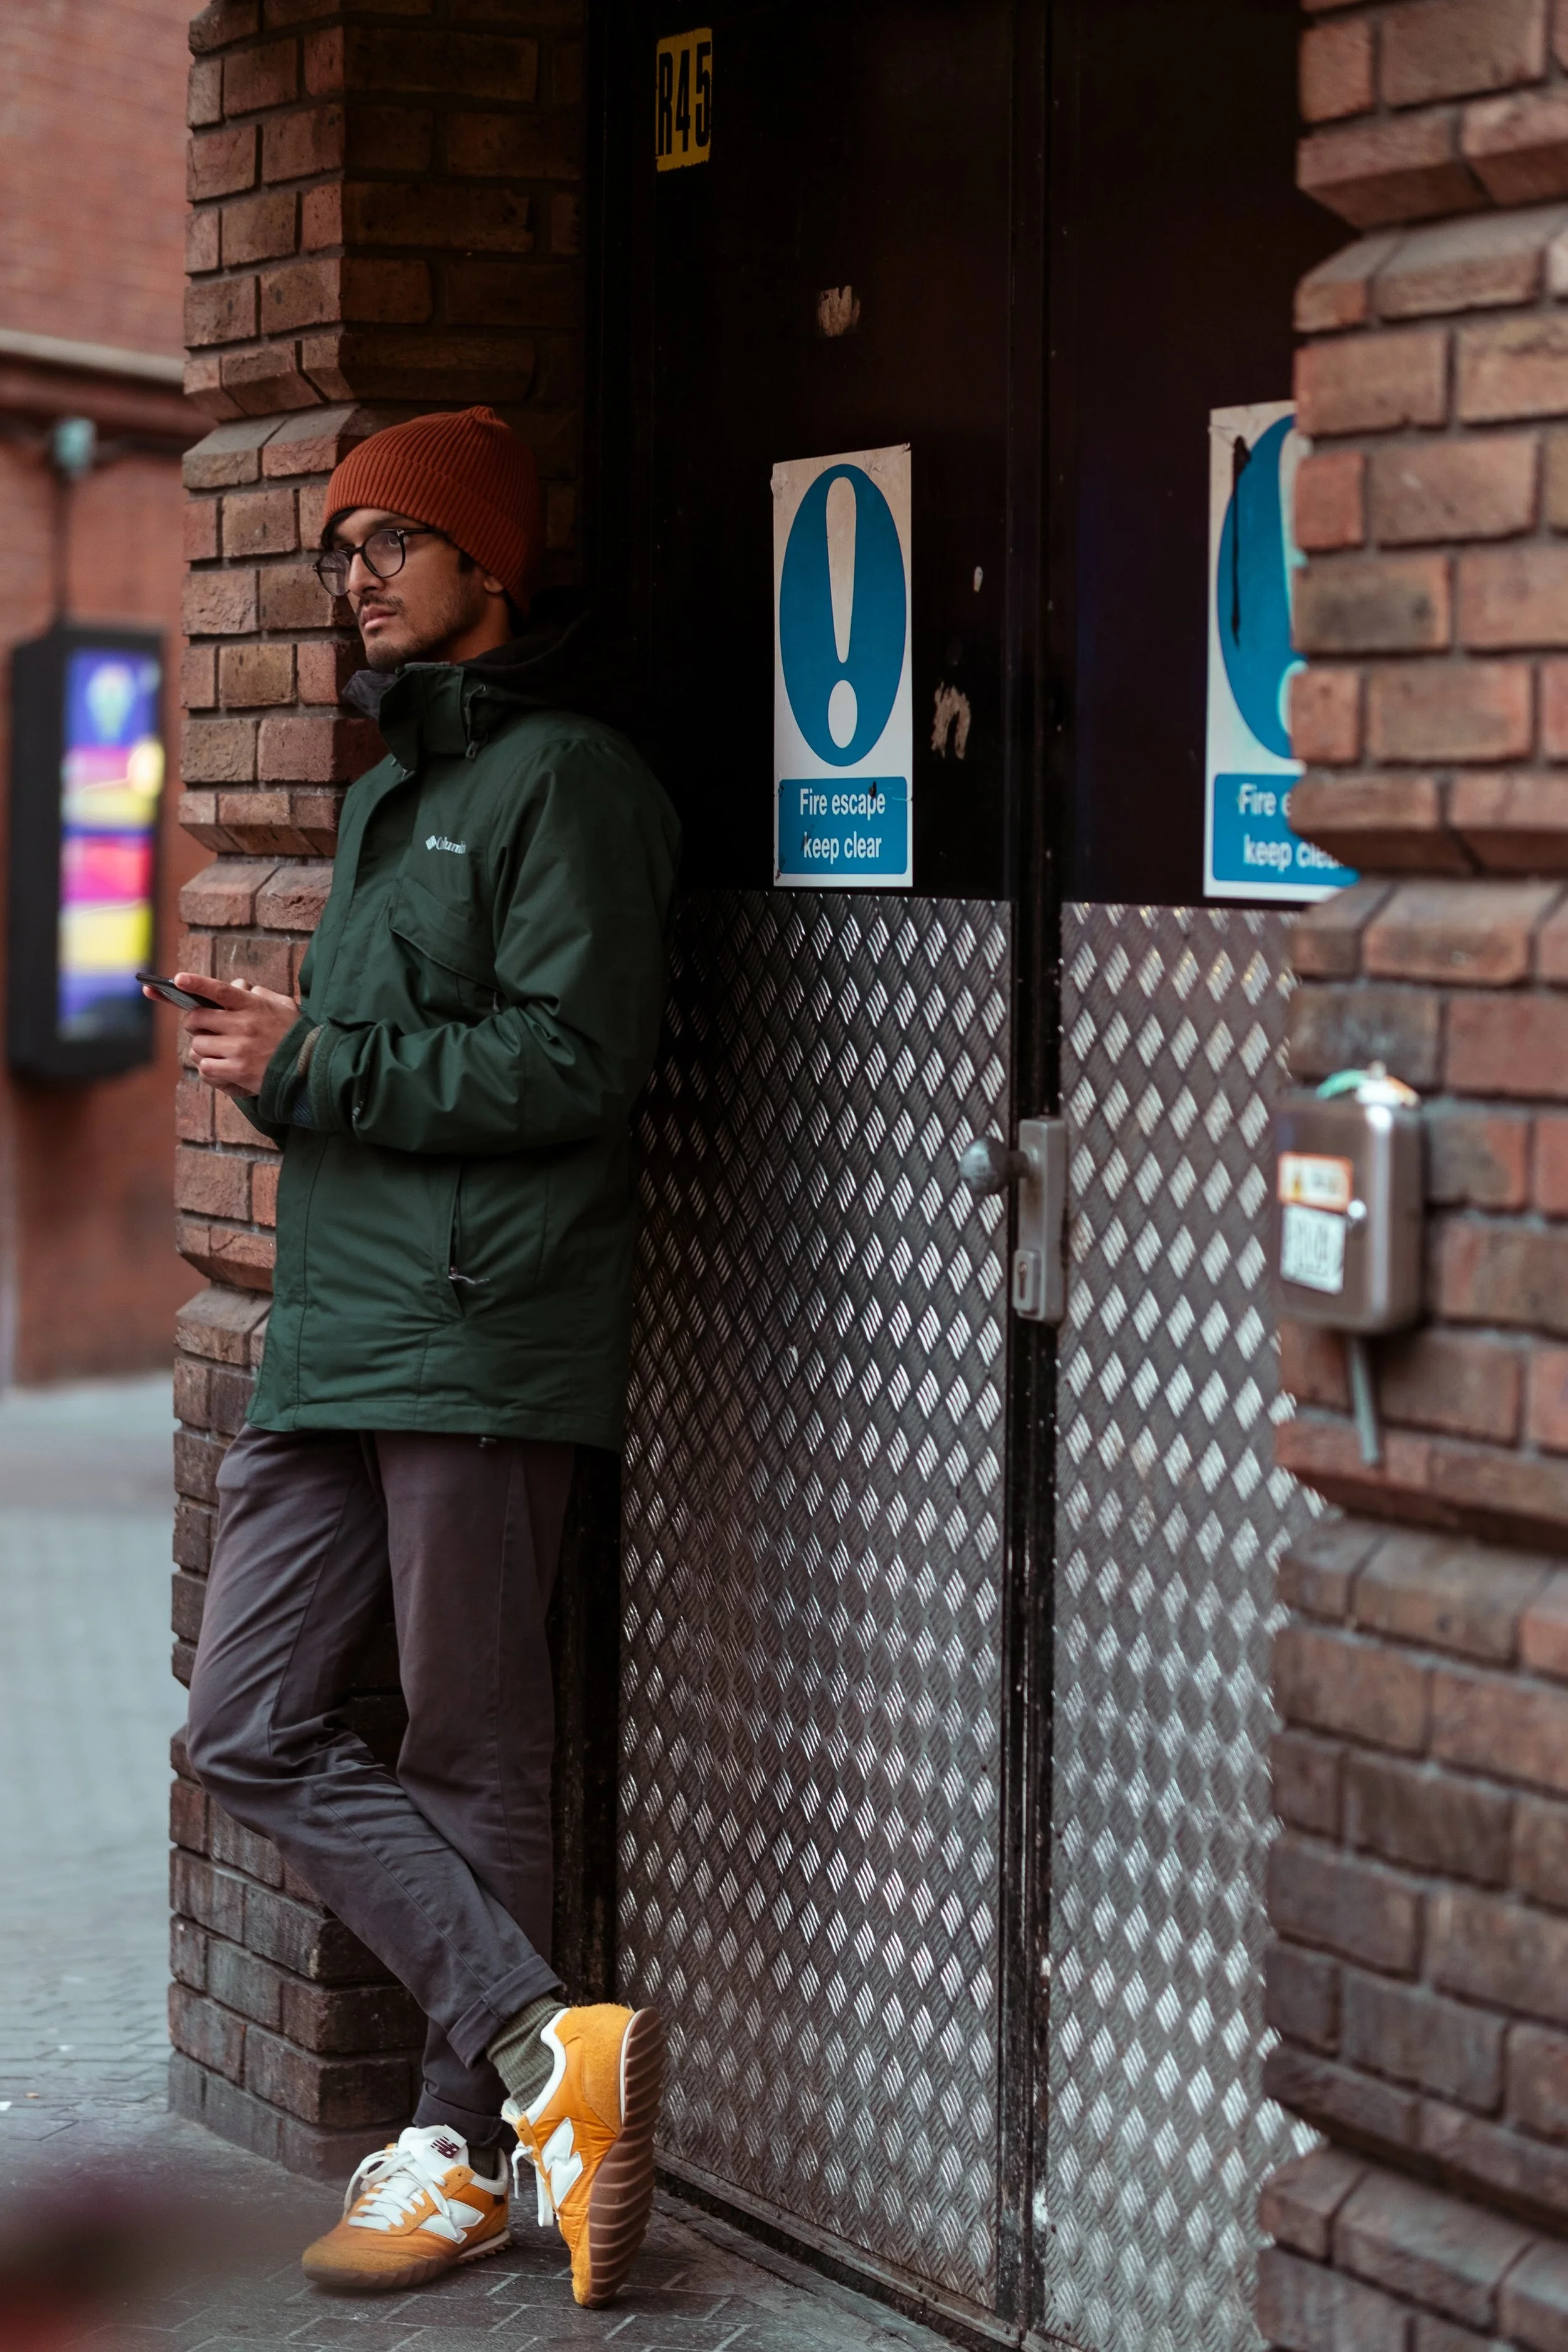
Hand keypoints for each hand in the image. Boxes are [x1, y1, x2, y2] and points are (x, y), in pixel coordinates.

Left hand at [155, 974, 300, 1096]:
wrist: (310, 1068)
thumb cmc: (294, 1035)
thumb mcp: (283, 1006)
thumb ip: (260, 993)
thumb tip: (239, 985)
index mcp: (253, 1006)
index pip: (221, 990)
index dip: (197, 983)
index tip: (178, 979)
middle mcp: (244, 1025)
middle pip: (198, 1018)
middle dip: (192, 1022)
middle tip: (199, 1026)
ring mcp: (239, 1049)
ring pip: (198, 1045)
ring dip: (201, 1048)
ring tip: (215, 1051)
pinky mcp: (238, 1071)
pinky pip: (205, 1068)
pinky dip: (208, 1068)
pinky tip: (220, 1067)